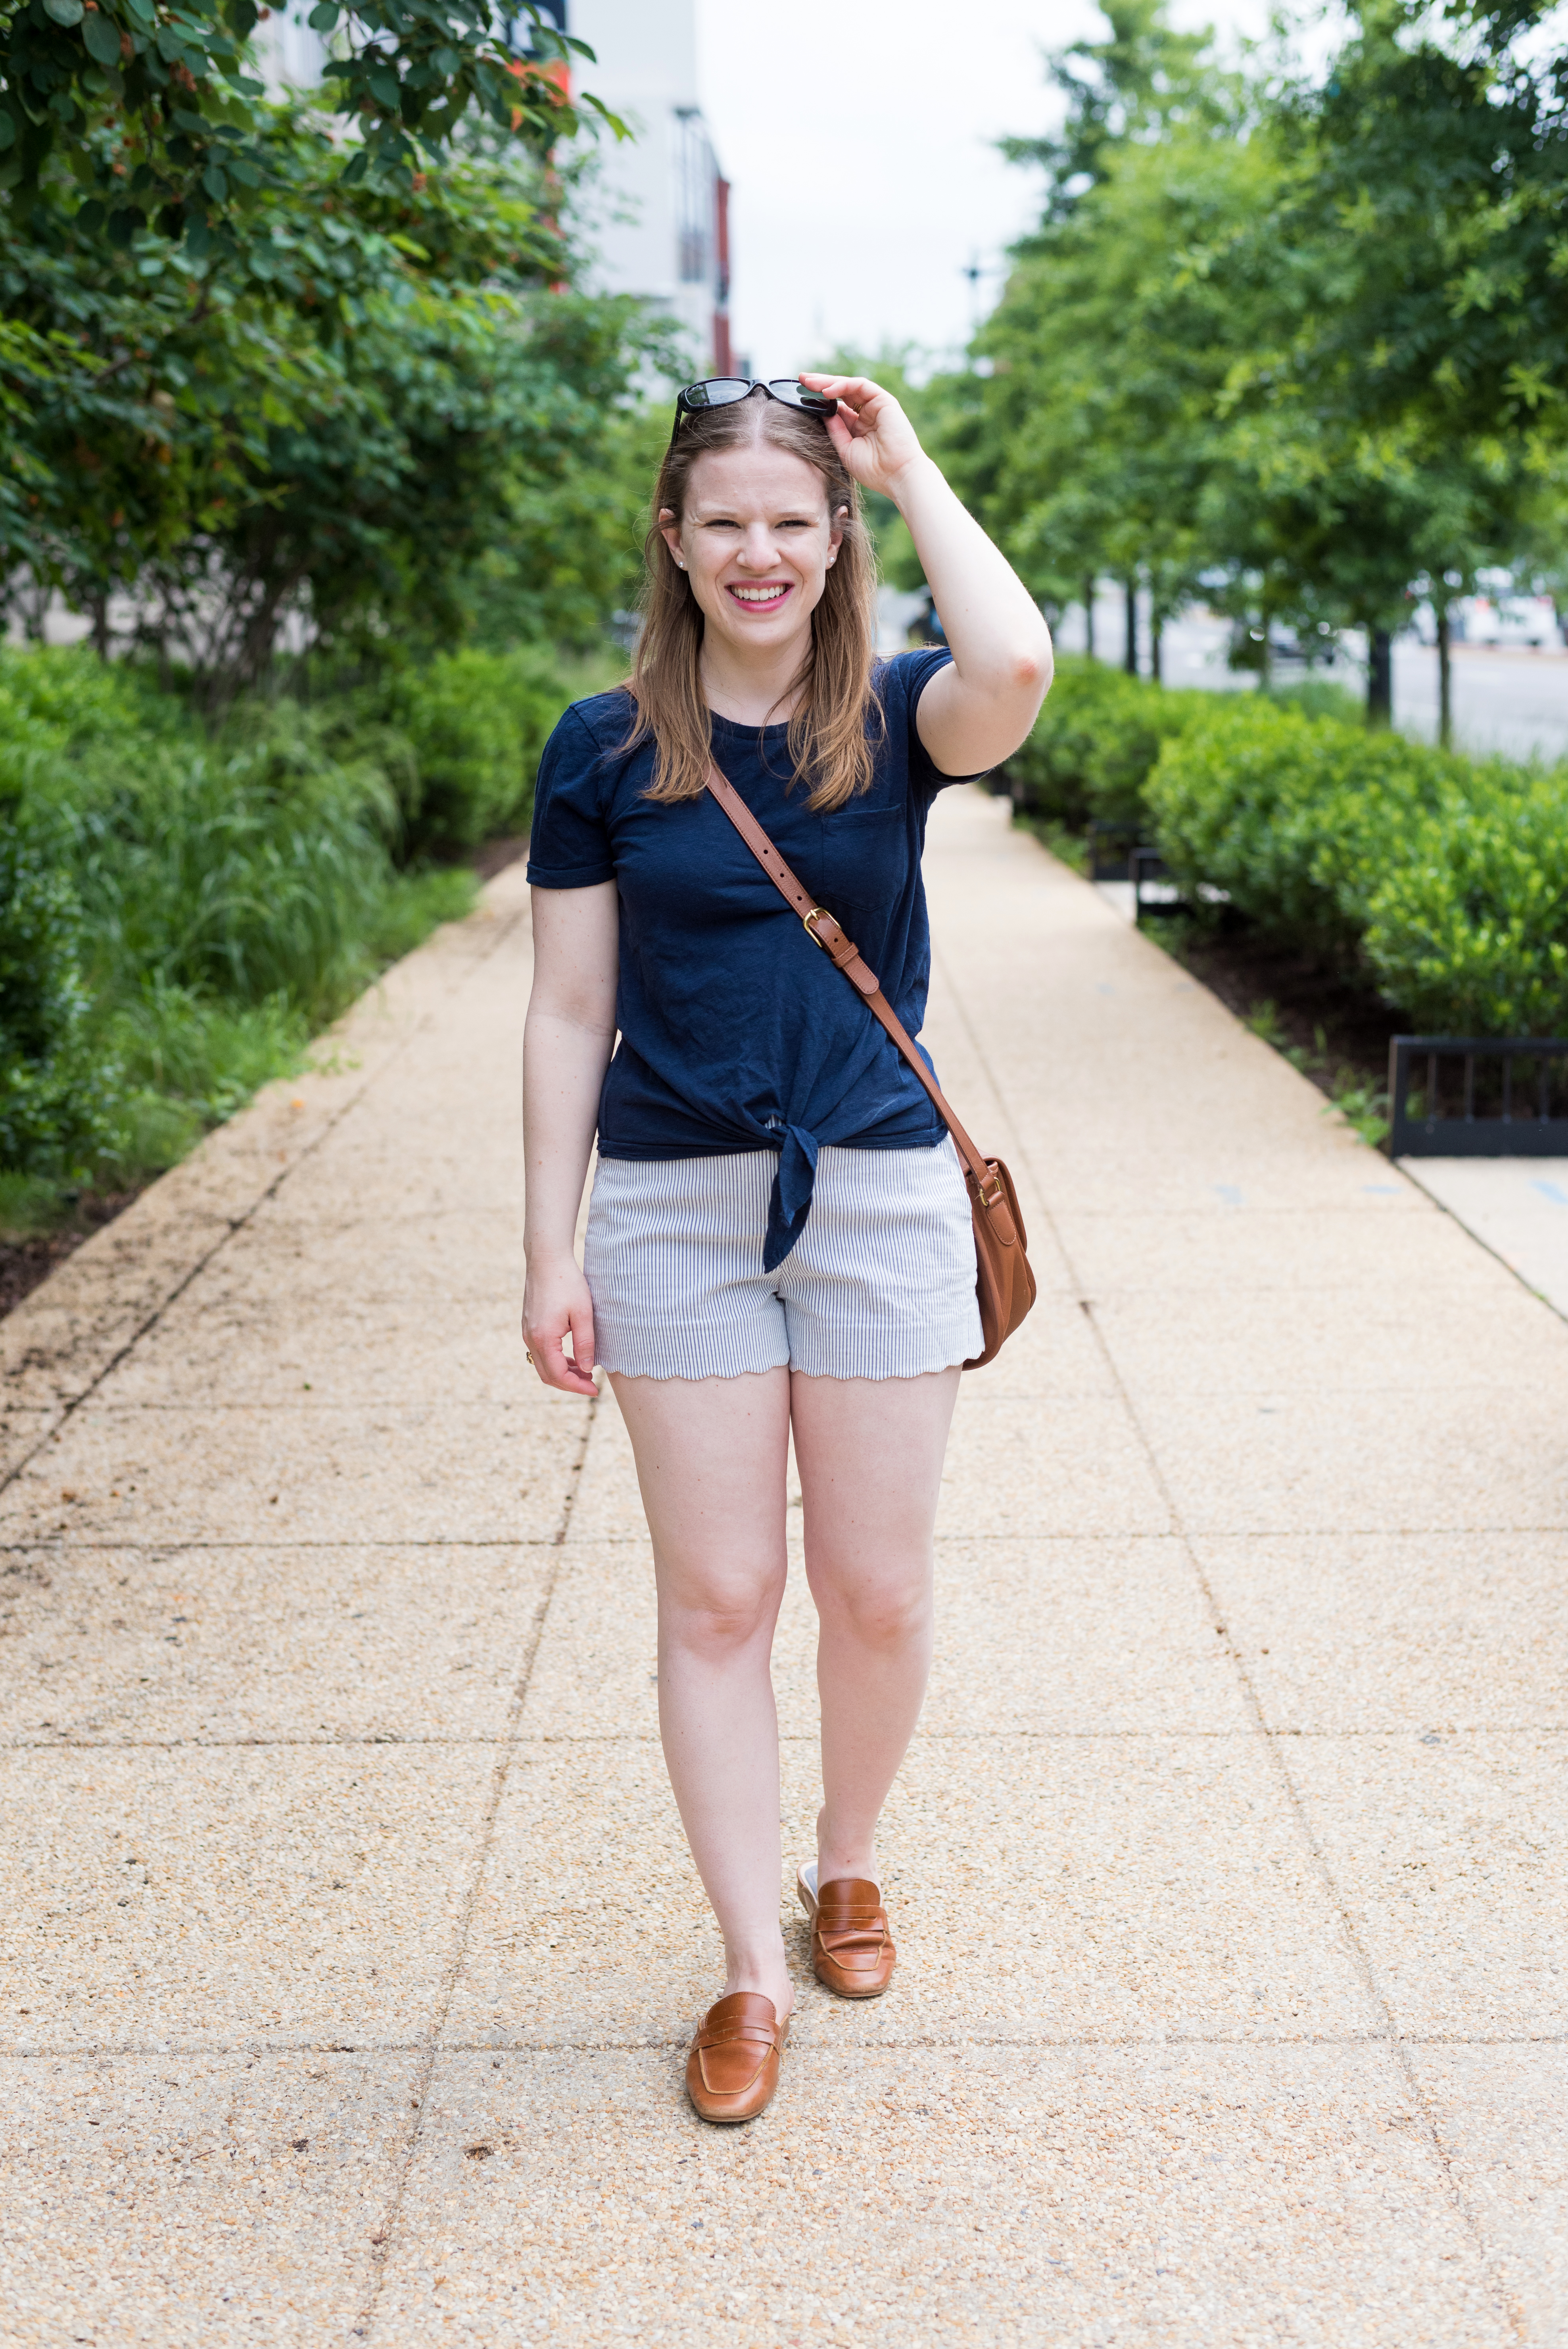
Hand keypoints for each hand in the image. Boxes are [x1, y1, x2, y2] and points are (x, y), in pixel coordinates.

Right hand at [522, 1252, 598, 1397]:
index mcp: (543, 1338)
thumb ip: (585, 1343)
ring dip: (563, 1372)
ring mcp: (527, 1332)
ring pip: (543, 1364)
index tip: (595, 1390)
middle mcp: (530, 1338)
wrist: (546, 1259)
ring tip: (585, 1371)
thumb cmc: (567, 1283)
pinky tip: (572, 1356)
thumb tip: (587, 1369)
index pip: (558, 1375)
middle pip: (547, 1375)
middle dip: (570, 1384)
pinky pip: (540, 1352)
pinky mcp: (528, 1325)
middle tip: (592, 1384)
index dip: (577, 1387)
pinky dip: (556, 1360)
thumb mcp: (583, 1314)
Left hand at [800, 374, 929, 503]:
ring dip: (828, 382)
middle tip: (801, 380)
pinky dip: (842, 386)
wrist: (897, 475)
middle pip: (840, 392)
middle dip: (820, 385)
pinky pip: (860, 386)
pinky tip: (827, 391)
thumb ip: (834, 429)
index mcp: (858, 425)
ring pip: (848, 386)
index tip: (800, 396)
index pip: (836, 406)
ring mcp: (876, 405)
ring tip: (809, 383)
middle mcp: (867, 413)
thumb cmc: (874, 469)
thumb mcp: (845, 449)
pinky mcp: (884, 400)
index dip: (819, 400)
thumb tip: (821, 411)